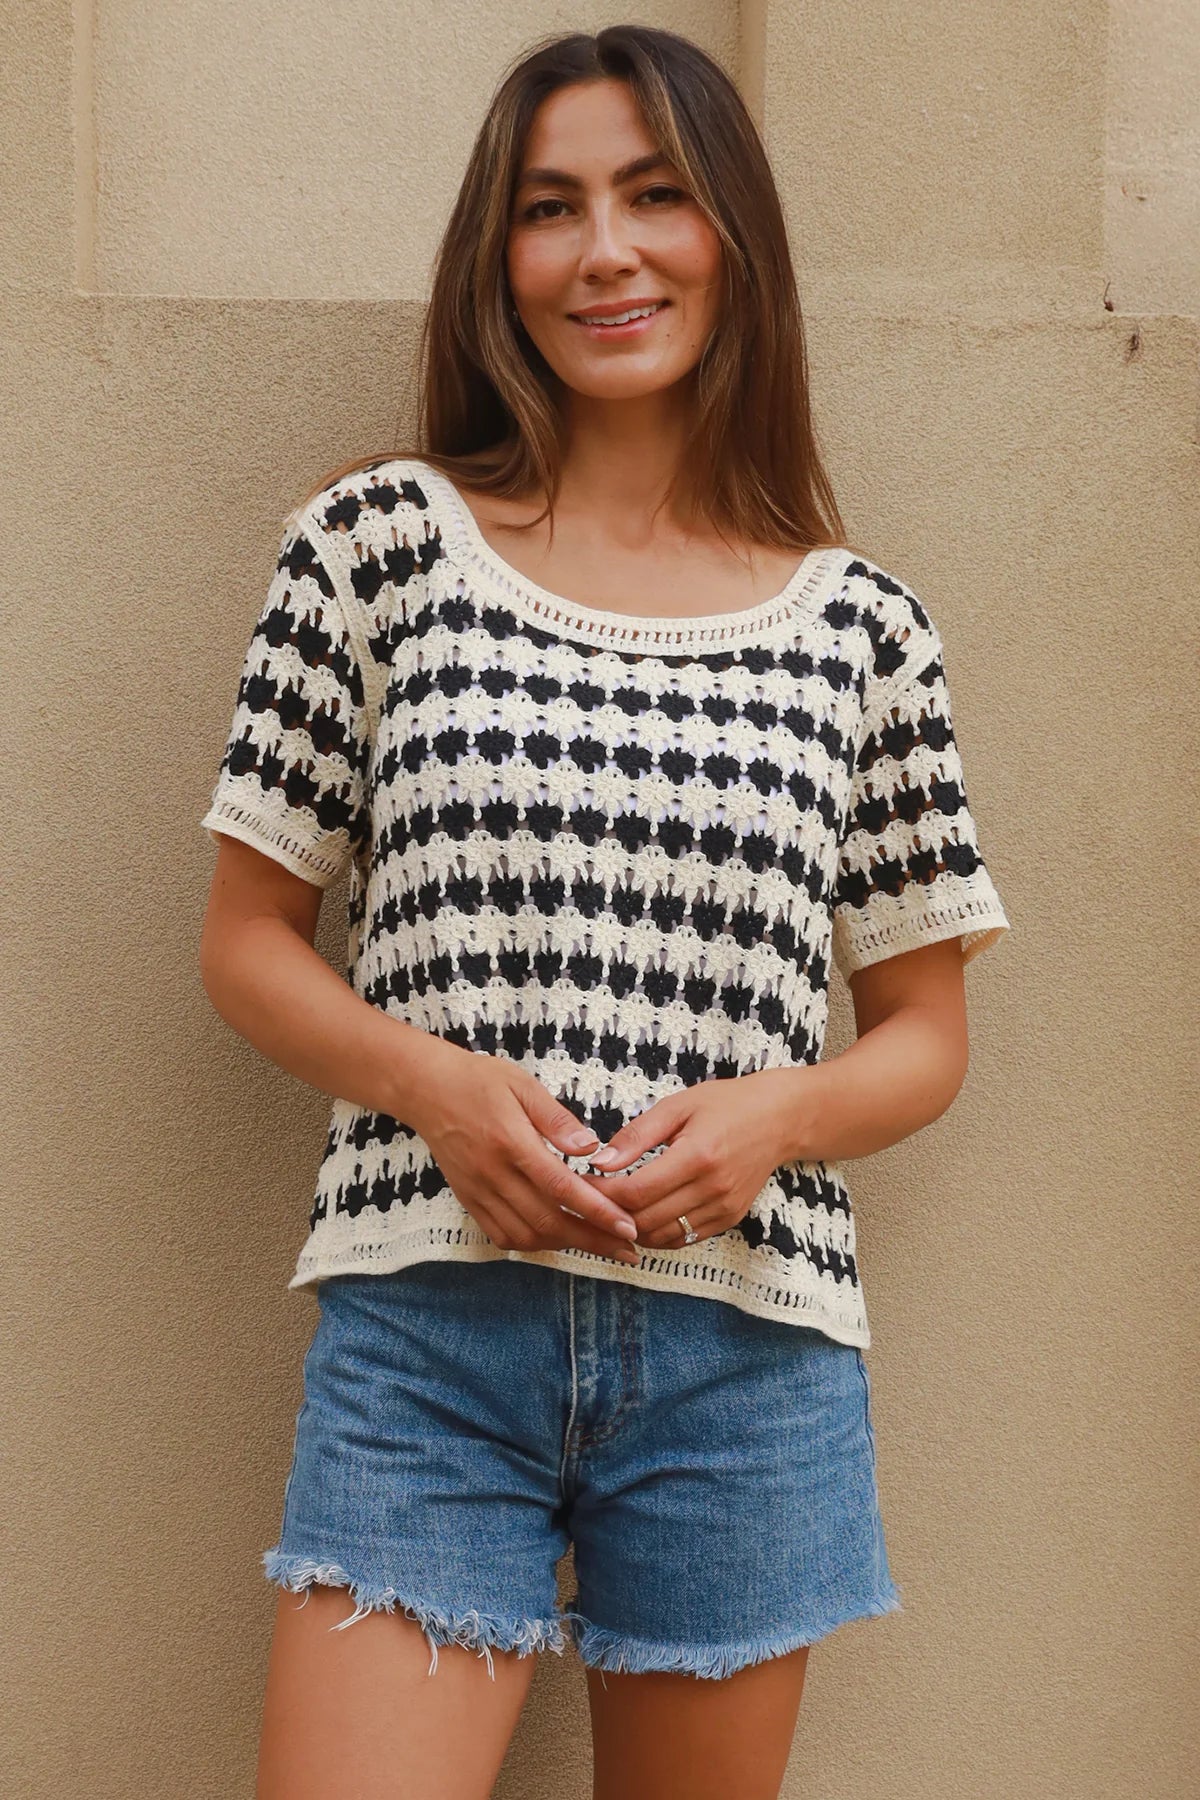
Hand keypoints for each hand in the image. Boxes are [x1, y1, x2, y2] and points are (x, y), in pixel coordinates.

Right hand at [403, 1042, 644, 1266]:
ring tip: (598, 1244)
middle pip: (548, 1220)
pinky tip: (555, 1237)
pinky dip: (532, 1242)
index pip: (561, 1188)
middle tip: (627, 1248)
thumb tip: (591, 1147)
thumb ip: (557, 1119)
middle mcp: (493, 1173)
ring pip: (525, 1234)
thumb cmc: (478, 1080)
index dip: (598, 1212)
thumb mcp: (523, 1085)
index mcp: (511, 1142)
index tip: (627, 1227)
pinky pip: (501, 1234)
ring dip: (564, 1244)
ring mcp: (477, 1191)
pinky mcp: (468, 1199)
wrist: (425, 1089)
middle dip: (592, 1239)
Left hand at [572, 1072, 800, 1249]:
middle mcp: (712, 1188)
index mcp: (697, 1156)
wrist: (780, 1119)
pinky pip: (683, 1238)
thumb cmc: (726, 1104)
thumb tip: (599, 1162)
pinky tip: (641, 1216)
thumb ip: (637, 1136)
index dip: (602, 1193)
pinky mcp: (729, 1219)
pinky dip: (656, 1233)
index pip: (637, 1191)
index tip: (581, 1183)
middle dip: (610, 1214)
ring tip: (610, 1209)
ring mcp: (723, 1208)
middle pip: (645, 1220)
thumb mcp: (678, 1106)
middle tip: (587, 1200)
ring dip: (630, 1229)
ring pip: (662, 1236)